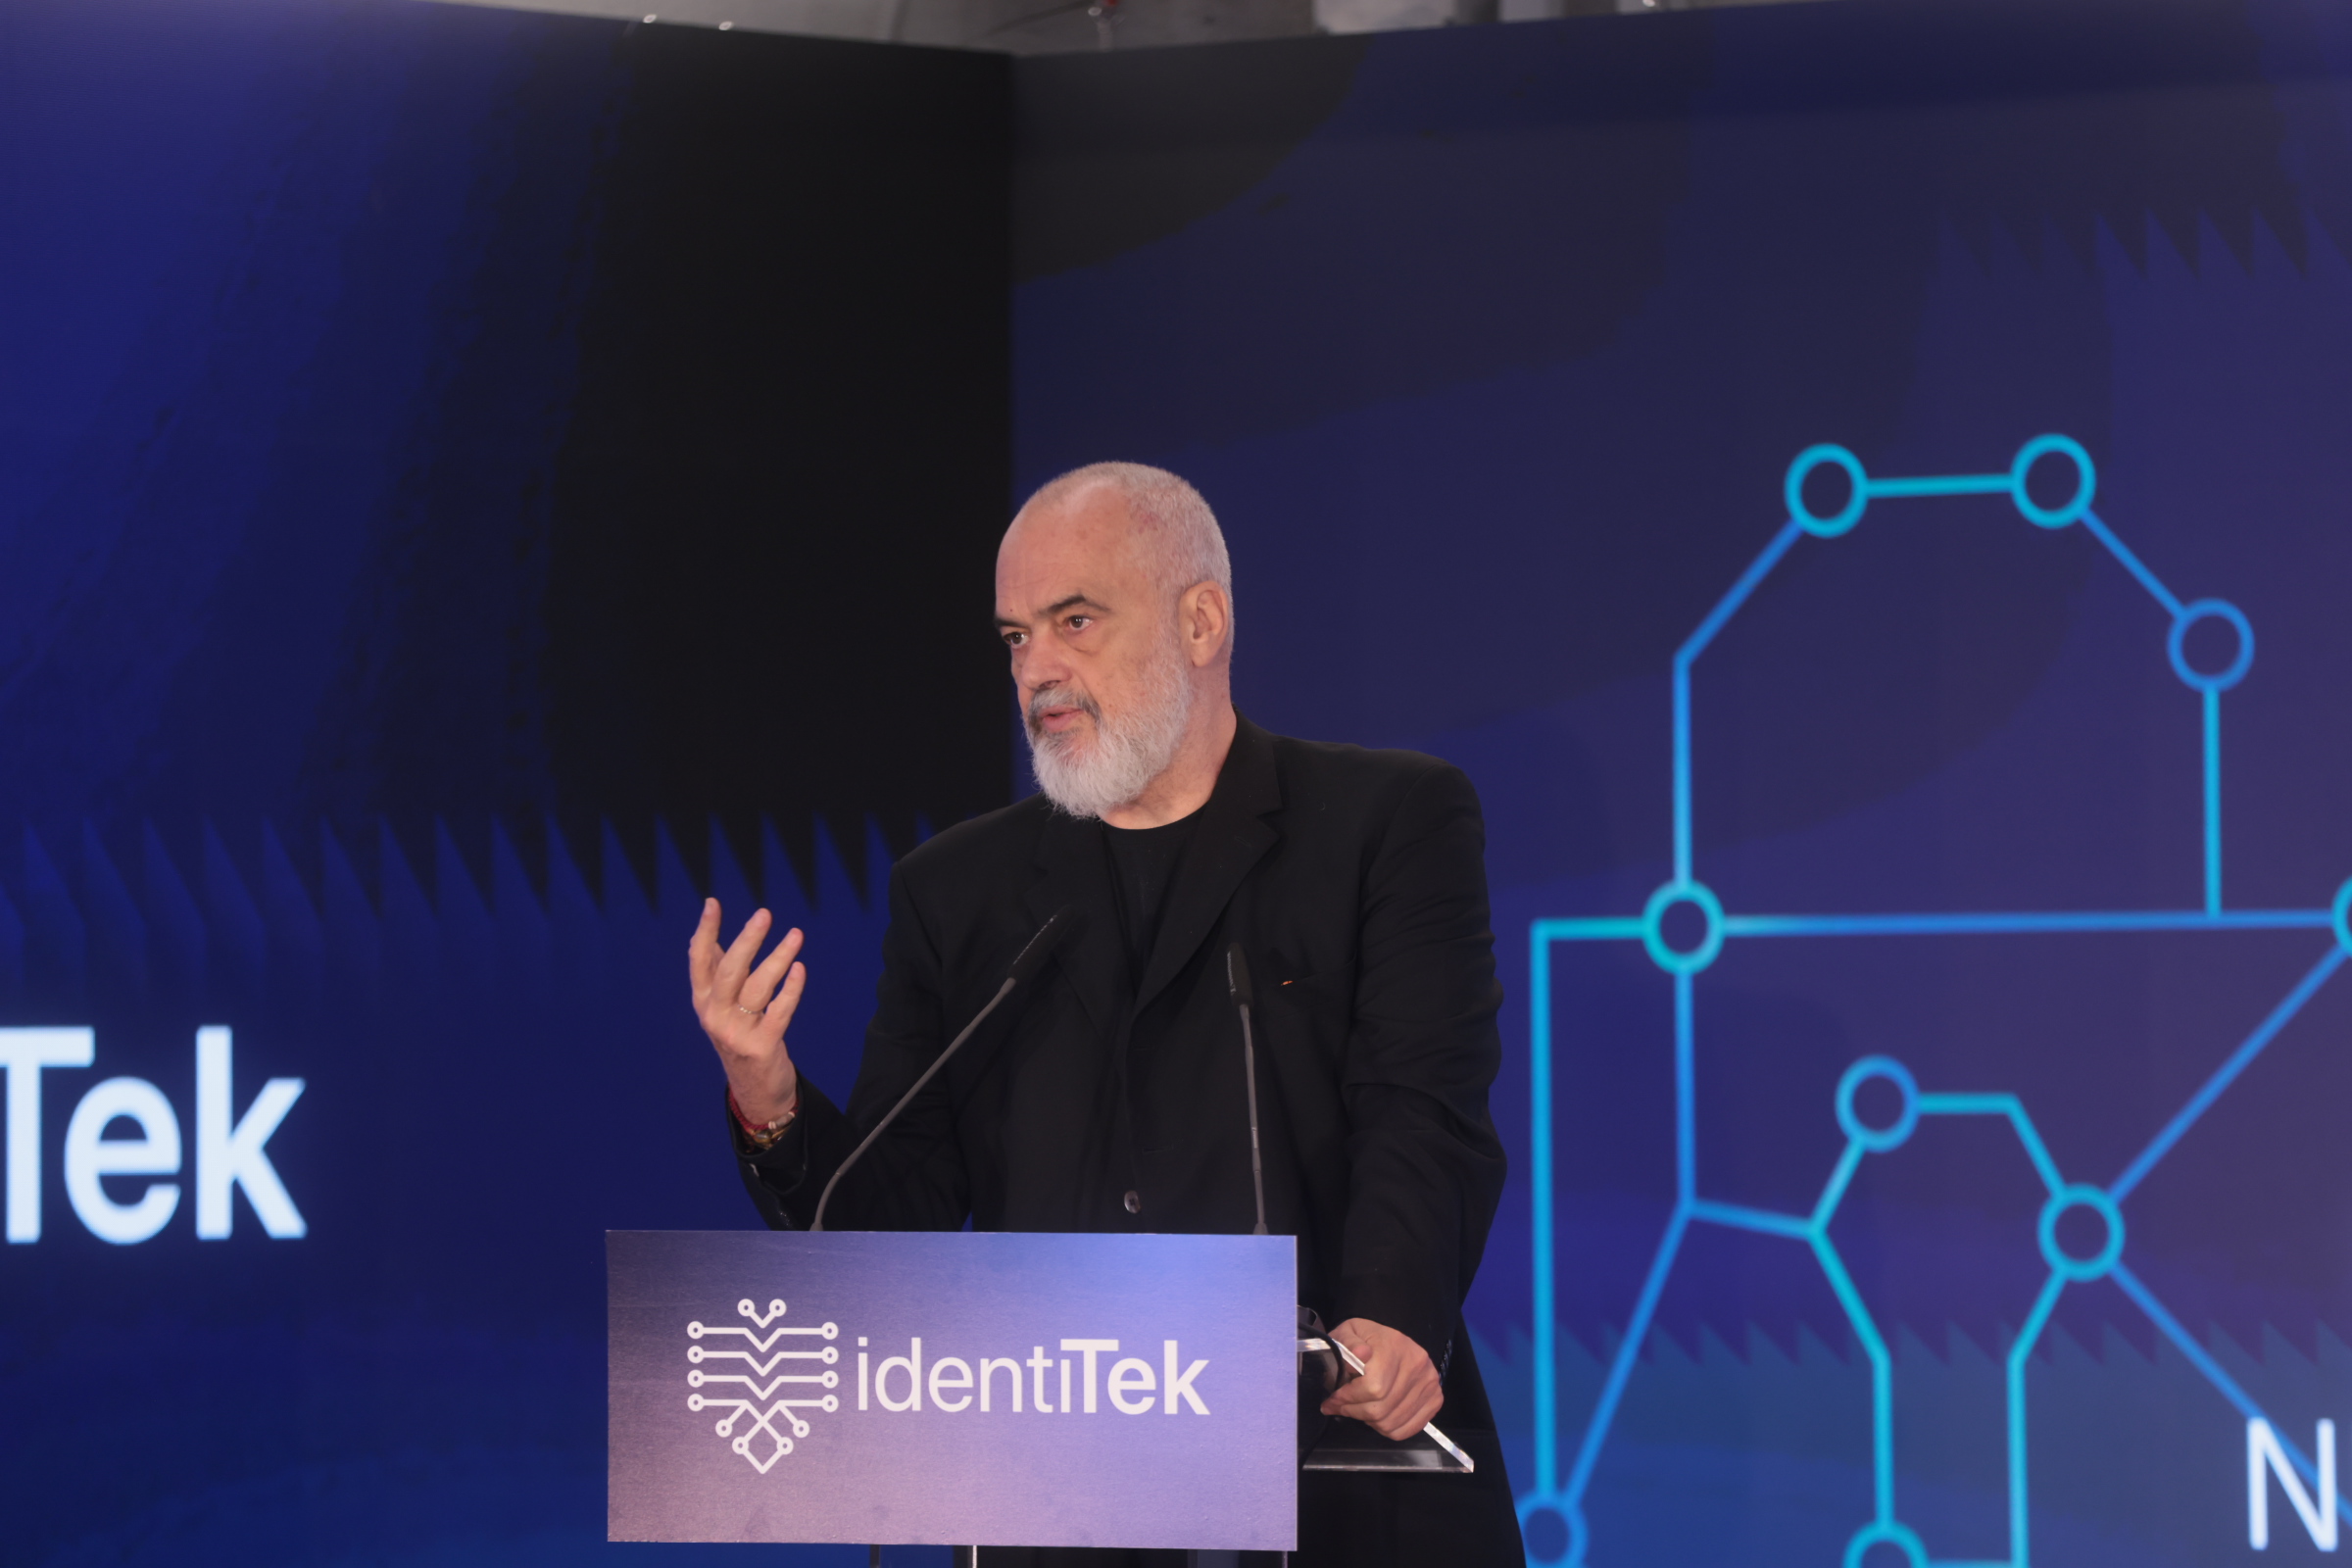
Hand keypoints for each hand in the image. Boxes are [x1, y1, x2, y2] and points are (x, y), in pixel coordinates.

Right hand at [689, 899, 805, 1124]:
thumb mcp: (720, 1005)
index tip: (712, 903)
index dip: (705, 932)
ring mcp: (737, 1033)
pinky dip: (790, 990)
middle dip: (747, 941)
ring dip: (778, 958)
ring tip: (796, 935)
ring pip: (757, 988)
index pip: (698, 961)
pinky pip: (779, 1012)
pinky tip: (800, 969)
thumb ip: (716, 972)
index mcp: (703, 1001)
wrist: (754, 1089)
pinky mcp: (761, 1047)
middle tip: (764, 914)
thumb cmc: (739, 1034)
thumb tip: (704, 932)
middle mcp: (715, 1015)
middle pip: (728, 971)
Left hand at [1321, 1317, 1443, 1440]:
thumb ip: (1347, 1343)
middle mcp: (1417, 1367)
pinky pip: (1408, 1429)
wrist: (1391, 1339)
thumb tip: (1361, 1354)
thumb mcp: (1348, 1332)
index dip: (1349, 1398)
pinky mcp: (1435, 1399)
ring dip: (1369, 1422)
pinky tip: (1376, 1417)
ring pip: (1392, 1422)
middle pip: (1382, 1408)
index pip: (1373, 1387)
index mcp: (1395, 1347)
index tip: (1333, 1399)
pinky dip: (1388, 1429)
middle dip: (1354, 1412)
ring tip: (1357, 1410)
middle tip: (1339, 1407)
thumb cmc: (1364, 1338)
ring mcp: (1429, 1385)